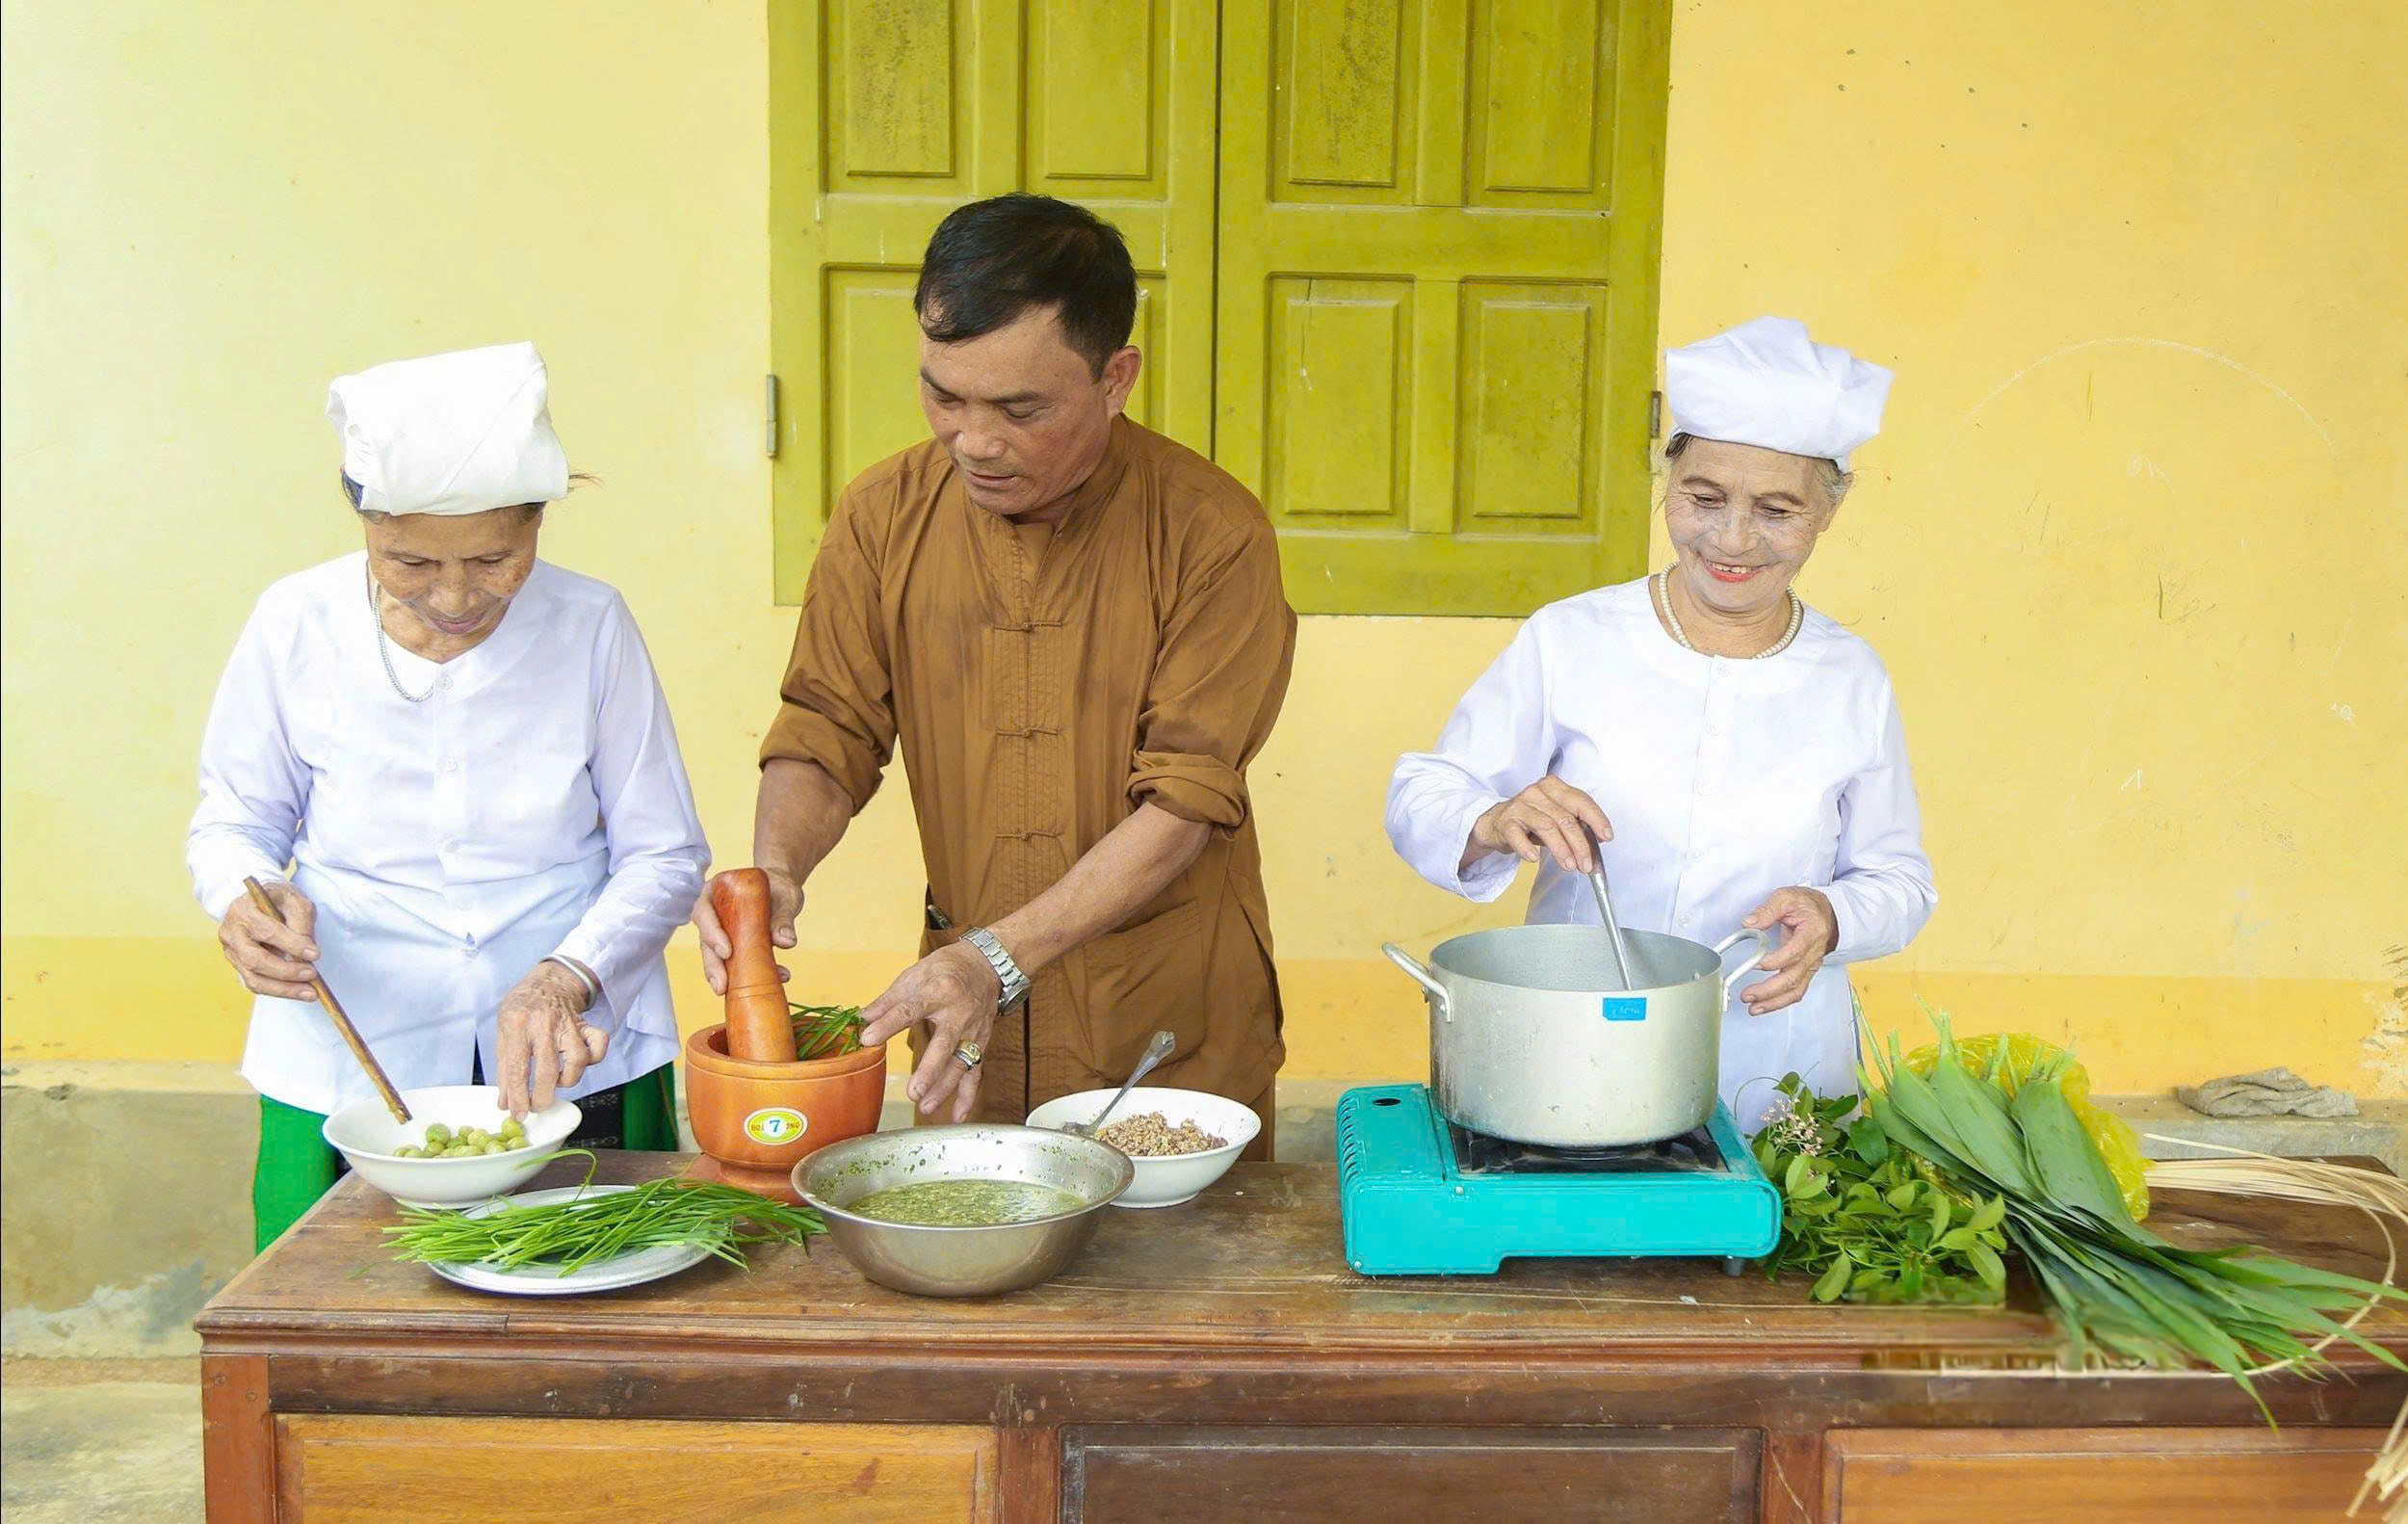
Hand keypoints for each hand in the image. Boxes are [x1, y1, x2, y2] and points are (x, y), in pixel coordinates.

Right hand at [217, 880, 321, 1000]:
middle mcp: (231, 933)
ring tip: (310, 992)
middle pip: (255, 959)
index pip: (267, 932)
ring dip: (284, 988)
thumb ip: (301, 922)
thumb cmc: (278, 900)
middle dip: (286, 971)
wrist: (258, 902)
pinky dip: (278, 990)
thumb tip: (307, 952)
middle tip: (312, 974)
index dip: (292, 945)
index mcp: (243, 910)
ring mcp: (231, 951)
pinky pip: (256, 984)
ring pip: (254, 978)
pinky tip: (298, 991)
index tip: (315, 954)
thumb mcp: (294, 899)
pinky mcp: (237, 965)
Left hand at [495, 962, 609, 1115]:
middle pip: (548, 1070)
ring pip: (579, 1060)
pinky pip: (599, 1044)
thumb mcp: (503, 1032)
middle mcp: (544, 1024)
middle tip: (538, 1106)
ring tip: (557, 1081)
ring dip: (568, 1079)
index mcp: (517, 1024)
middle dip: (543, 1097)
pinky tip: (579, 1063)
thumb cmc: (523, 1008)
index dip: (518, 1097)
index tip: (518, 1114)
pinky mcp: (586, 1026)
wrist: (548, 981)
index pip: (517, 1068)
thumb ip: (504, 1067)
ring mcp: (568, 1024)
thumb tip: (505, 1102)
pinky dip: (595, 1057)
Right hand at [692, 866, 801, 994]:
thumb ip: (784, 918)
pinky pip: (734, 965)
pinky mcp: (732, 948)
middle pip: (706, 943)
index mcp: (714, 893)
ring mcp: (720, 934)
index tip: (727, 951)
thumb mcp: (784, 898)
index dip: (712, 934)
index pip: (704, 913)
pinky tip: (772, 980)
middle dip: (713, 966)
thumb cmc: (777, 887)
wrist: (782, 890)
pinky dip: (748, 977)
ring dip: (726, 977)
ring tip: (737, 993)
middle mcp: (712, 915)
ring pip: (716, 958)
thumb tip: (786, 942)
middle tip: (722, 986)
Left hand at [858, 942, 1001, 1122]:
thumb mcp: (914, 975)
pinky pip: (975, 1073)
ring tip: (924, 1107)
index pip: (910, 1009)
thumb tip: (861, 1021)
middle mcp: (959, 1013)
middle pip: (944, 1046)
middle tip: (912, 1092)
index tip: (867, 1038)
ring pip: (960, 1064)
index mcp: (938, 991)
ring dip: (944, 1088)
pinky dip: (967, 1096)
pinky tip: (956, 1116)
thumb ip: (888, 1002)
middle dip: (929, 1071)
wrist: (987, 965)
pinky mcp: (981, 1044)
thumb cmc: (946, 970)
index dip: (888, 1024)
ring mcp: (973, 1031)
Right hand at [1464, 777, 1613, 873]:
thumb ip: (1575, 825)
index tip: (1606, 837)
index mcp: (1554, 787)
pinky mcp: (1505, 822)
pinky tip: (1534, 858)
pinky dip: (1527, 848)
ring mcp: (1519, 806)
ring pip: (1547, 827)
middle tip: (1586, 864)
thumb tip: (1597, 844)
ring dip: (1561, 850)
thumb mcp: (1555, 817)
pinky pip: (1518, 836)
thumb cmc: (1531, 820)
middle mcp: (1537, 792)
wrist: (1495, 823)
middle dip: (1580, 845)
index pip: (1580, 801)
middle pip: (1565, 818)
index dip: (1596, 819)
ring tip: (1569, 866)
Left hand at [1736, 888, 1838, 1015]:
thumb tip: (1749, 922)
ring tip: (1753, 1007)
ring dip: (1773, 1001)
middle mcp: (1813, 954)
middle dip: (1769, 990)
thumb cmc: (1808, 905)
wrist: (1827, 913)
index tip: (1757, 964)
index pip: (1795, 952)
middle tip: (1748, 995)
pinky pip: (1795, 991)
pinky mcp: (1805, 972)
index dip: (1777, 961)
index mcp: (1811, 933)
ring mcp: (1810, 966)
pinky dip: (1779, 1001)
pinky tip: (1764, 1005)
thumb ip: (1768, 910)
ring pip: (1795, 990)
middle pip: (1793, 978)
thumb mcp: (1787, 897)